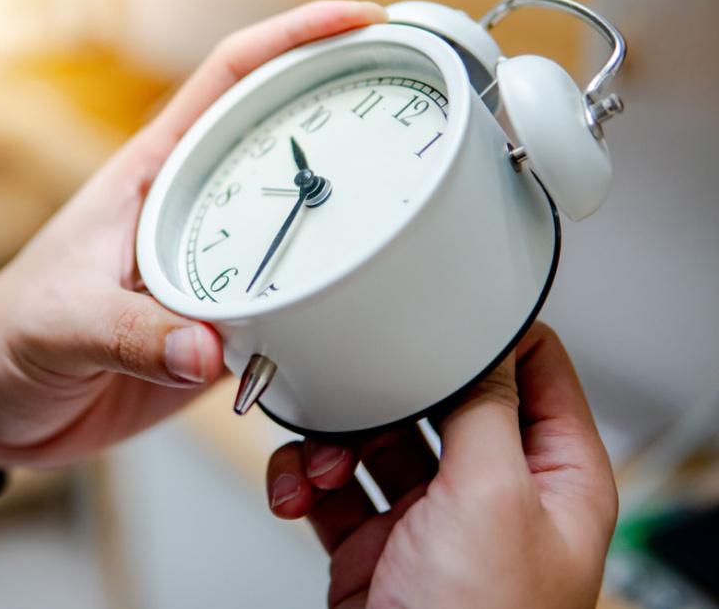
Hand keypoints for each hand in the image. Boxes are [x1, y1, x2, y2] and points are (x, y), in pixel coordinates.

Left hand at [0, 1, 387, 474]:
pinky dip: (328, 300)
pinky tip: (365, 304)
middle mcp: (191, 211)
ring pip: (297, 222)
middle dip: (350, 110)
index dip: (295, 39)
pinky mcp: (220, 325)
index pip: (230, 81)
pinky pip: (290, 302)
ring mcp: (211, 267)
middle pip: (283, 139)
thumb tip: (207, 347)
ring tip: (417, 203)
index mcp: (153, 178)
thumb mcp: (59, 324)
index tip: (361, 21)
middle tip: (419, 106)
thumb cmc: (5, 339)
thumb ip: (129, 334)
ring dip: (349, 210)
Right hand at [265, 323, 617, 608]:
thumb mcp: (494, 496)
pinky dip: (305, 481)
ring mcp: (431, 517)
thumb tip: (481, 341)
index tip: (436, 307)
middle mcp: (493, 489)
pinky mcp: (375, 543)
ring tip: (317, 462)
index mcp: (553, 473)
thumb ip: (487, 408)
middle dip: (384, 393)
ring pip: (373, 438)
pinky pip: (332, 486)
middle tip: (352, 382)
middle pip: (436, 399)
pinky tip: (296, 492)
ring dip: (333, 440)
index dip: (486, 335)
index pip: (534, 371)